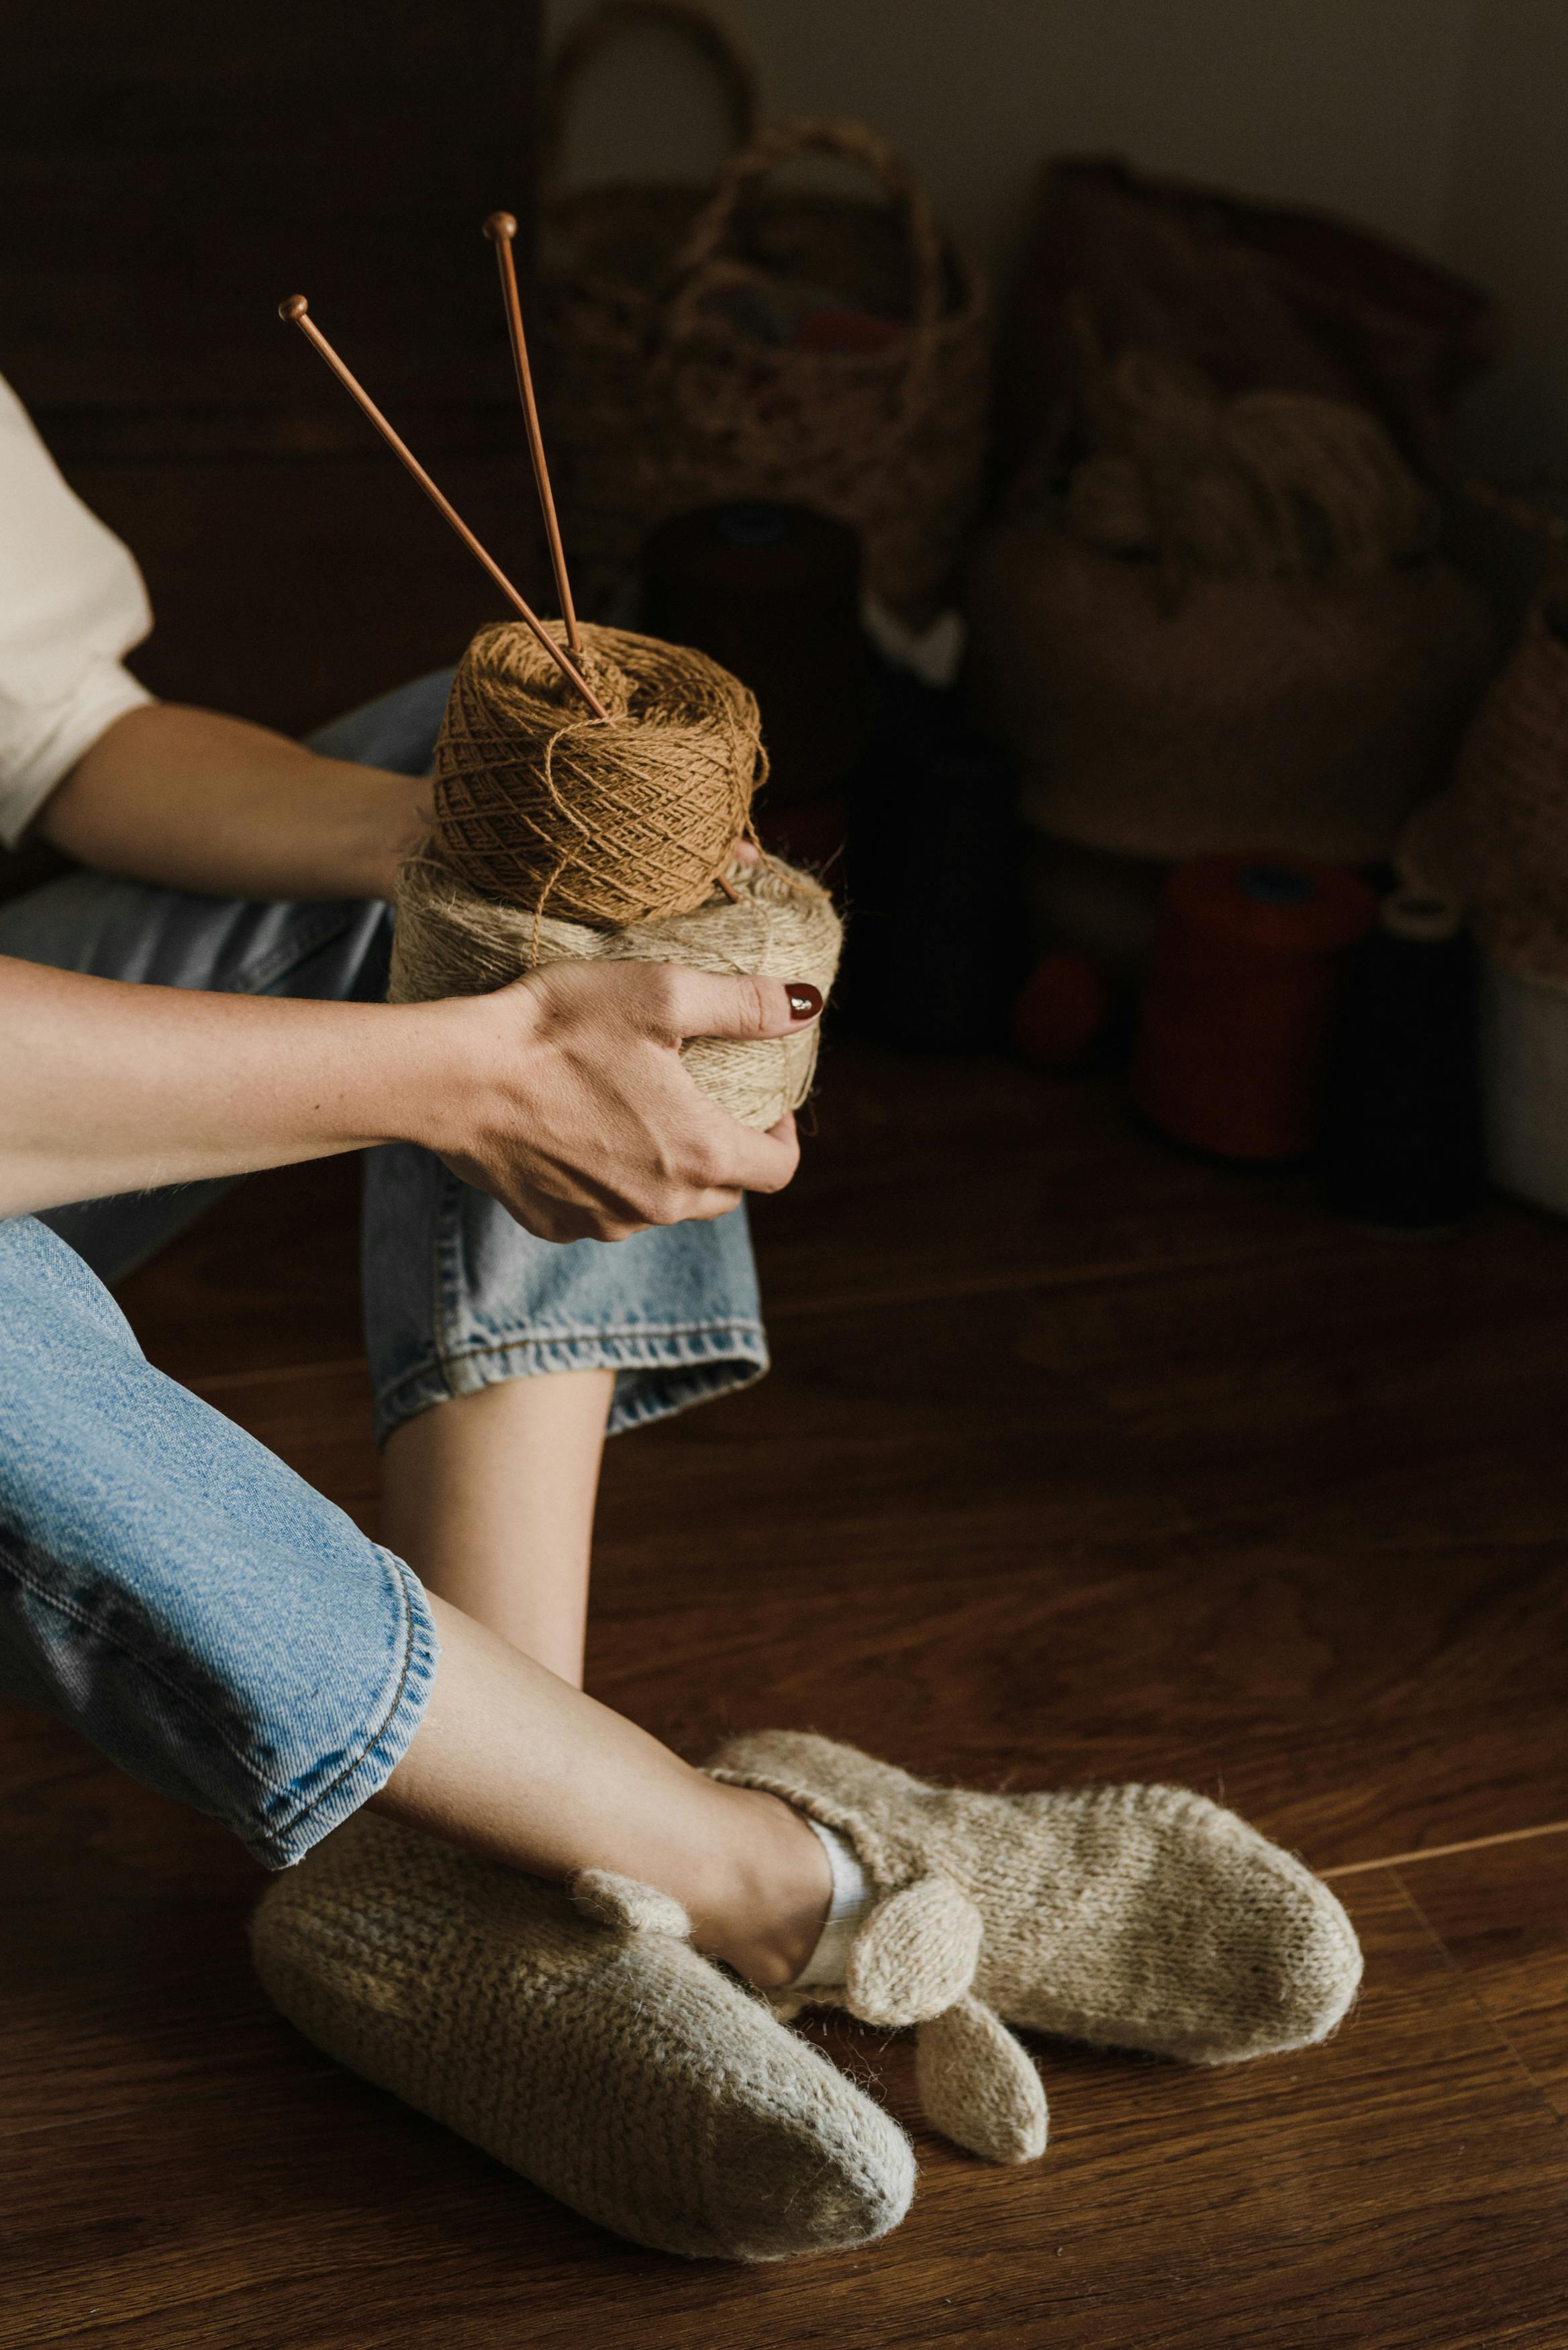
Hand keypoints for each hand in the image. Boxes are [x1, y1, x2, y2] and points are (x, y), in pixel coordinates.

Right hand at [424, 960, 820, 1241]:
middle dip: (730, 1154)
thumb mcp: (661, 994)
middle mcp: (659, 1204)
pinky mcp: (555, 1225)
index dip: (784, 1138)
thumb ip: (743, 1004)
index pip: (778, 1171)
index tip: (769, 1104)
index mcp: (699, 1154)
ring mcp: (604, 1223)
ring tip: (642, 1115)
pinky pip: (605, 1211)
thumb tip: (807, 1006)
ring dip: (668, 1170)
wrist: (455, 1077)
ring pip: (664, 1206)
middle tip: (708, 1105)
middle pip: (725, 1195)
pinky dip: (610, 1181)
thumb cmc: (559, 1029)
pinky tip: (584, 1135)